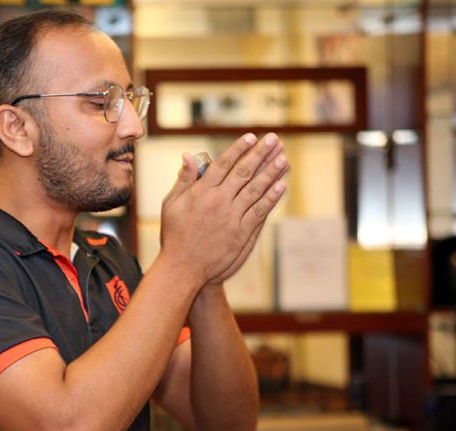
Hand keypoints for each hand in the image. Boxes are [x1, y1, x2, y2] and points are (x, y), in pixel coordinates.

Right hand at [158, 133, 288, 288]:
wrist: (183, 268)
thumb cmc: (175, 235)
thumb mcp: (171, 204)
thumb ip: (183, 179)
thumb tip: (187, 155)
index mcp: (201, 192)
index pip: (224, 164)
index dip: (239, 149)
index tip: (251, 137)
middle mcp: (218, 201)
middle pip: (244, 172)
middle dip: (260, 154)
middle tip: (274, 139)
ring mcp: (231, 217)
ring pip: (255, 190)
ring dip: (271, 172)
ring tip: (284, 158)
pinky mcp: (241, 233)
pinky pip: (259, 211)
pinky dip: (271, 198)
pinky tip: (281, 185)